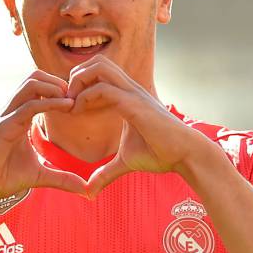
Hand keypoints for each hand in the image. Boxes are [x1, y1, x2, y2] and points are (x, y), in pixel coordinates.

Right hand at [0, 70, 86, 203]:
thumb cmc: (3, 177)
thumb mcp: (40, 175)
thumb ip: (63, 178)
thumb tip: (86, 190)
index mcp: (21, 116)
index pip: (39, 87)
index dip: (60, 90)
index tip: (78, 103)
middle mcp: (13, 110)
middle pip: (35, 76)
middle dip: (58, 81)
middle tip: (76, 97)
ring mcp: (8, 116)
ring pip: (31, 83)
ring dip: (55, 86)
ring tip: (72, 100)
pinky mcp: (4, 126)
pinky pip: (29, 106)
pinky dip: (50, 102)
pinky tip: (68, 107)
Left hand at [65, 55, 206, 198]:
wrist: (185, 156)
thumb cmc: (161, 154)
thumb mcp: (125, 162)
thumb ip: (105, 172)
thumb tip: (89, 191)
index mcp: (127, 95)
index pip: (98, 72)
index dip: (79, 84)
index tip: (69, 106)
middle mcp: (129, 88)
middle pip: (97, 61)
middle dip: (76, 76)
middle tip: (67, 100)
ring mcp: (132, 93)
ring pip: (99, 67)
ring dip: (79, 81)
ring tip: (71, 104)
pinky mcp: (134, 104)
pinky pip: (103, 89)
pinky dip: (85, 97)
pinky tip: (78, 112)